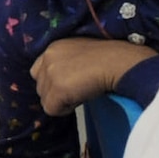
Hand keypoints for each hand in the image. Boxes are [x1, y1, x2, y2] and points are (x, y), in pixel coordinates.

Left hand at [28, 38, 157, 115]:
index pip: (38, 71)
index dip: (53, 81)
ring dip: (62, 100)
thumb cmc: (110, 57)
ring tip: (82, 92)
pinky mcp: (56, 90)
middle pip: (40, 86)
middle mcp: (47, 58)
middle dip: (56, 92)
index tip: (70, 84)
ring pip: (45, 99)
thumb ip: (67, 63)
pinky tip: (81, 99)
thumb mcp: (82, 53)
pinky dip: (66, 109)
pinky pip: (52, 110)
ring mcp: (50, 74)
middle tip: (79, 89)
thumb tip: (65, 82)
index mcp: (54, 47)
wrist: (119, 62)